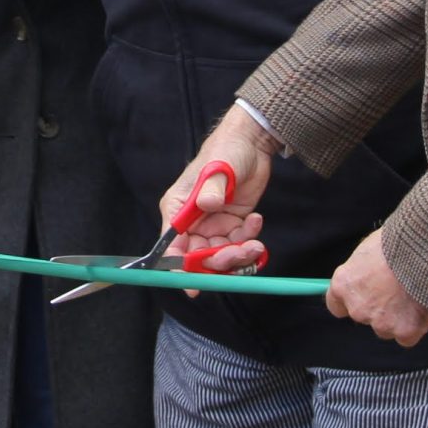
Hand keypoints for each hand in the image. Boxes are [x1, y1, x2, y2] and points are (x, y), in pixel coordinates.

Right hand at [162, 106, 278, 284]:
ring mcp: (213, 225)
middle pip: (198, 257)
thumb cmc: (227, 150)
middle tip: (239, 253)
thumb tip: (207, 204)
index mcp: (177, 208)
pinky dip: (249, 240)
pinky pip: (238, 245)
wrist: (252, 143)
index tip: (192, 285)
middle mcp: (192, 222)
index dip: (179, 267)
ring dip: (238, 255)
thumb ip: (212, 188)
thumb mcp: (218, 168)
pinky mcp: (232, 225)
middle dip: (218, 262)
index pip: (172, 245)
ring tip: (255, 242)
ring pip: (220, 255)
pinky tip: (256, 220)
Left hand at [325, 230, 427, 346]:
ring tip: (413, 295)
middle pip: (365, 317)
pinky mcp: (404, 332)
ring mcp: (380, 322)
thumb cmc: (397, 241)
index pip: (336, 305)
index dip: (351, 302)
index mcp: (344, 284)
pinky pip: (407, 337)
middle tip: (397, 290)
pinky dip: (415, 326)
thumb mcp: (369, 249)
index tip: (362, 297)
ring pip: (387, 328)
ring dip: (397, 318)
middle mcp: (357, 308)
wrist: (424, 251)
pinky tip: (423, 307)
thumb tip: (368, 275)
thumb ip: (363, 270)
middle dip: (379, 308)